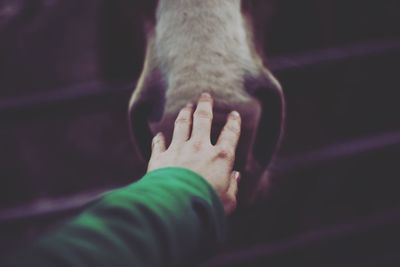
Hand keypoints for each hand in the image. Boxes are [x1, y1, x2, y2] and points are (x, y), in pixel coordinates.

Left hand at [147, 93, 241, 213]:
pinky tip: (158, 135)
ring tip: (187, 106)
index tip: (234, 114)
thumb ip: (233, 186)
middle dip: (205, 105)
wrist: (175, 207)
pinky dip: (158, 139)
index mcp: (221, 157)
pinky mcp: (160, 158)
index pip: (230, 134)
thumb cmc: (206, 206)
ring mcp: (178, 150)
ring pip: (182, 125)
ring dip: (185, 114)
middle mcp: (200, 148)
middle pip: (203, 119)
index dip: (233, 123)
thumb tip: (236, 175)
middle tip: (205, 95)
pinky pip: (158, 144)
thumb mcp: (228, 201)